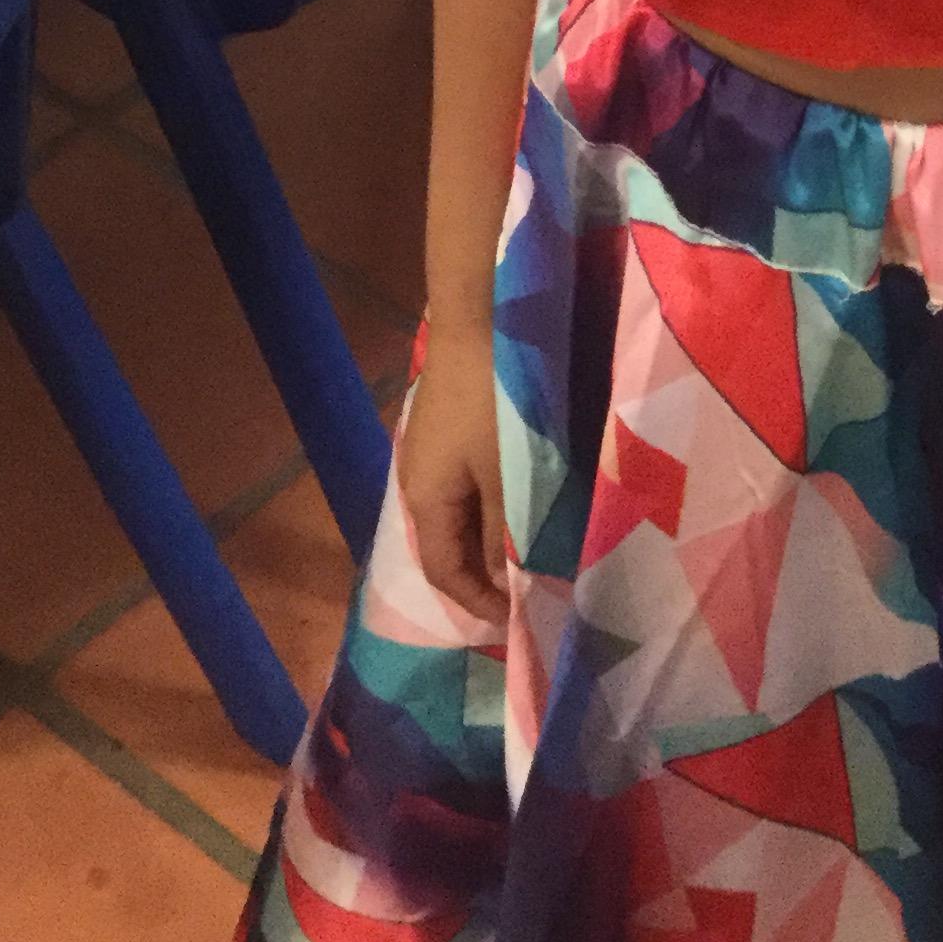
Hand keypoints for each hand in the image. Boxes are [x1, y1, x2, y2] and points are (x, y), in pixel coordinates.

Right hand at [396, 321, 506, 625]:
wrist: (480, 318)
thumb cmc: (496, 402)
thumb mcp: (508, 475)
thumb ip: (505, 533)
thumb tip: (506, 582)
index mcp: (424, 500)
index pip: (444, 573)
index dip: (477, 603)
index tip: (516, 623)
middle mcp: (415, 482)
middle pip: (445, 546)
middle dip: (482, 577)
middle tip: (526, 595)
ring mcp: (427, 453)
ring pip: (455, 517)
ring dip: (487, 542)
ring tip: (526, 557)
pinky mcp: (445, 429)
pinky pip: (461, 488)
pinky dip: (487, 510)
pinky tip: (515, 506)